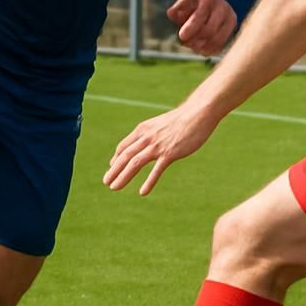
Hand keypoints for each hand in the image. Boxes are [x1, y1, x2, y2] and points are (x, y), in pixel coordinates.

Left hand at [104, 100, 219, 194]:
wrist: (198, 113)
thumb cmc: (182, 119)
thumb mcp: (161, 124)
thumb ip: (152, 134)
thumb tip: (148, 142)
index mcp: (143, 130)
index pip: (124, 146)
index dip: (116, 158)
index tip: (112, 168)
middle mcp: (147, 137)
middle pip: (125, 156)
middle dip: (114, 171)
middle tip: (107, 182)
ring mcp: (158, 146)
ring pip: (135, 163)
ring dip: (123, 177)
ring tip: (114, 188)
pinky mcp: (170, 153)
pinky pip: (156, 170)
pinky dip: (148, 182)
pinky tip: (142, 192)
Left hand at [167, 0, 237, 56]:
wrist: (218, 4)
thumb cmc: (196, 6)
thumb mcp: (187, 3)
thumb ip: (178, 8)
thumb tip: (171, 13)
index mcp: (207, 0)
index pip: (199, 15)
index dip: (191, 27)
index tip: (182, 36)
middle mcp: (220, 7)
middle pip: (208, 30)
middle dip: (195, 39)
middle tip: (186, 43)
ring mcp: (229, 17)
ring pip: (216, 39)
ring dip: (202, 47)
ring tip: (194, 46)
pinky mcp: (232, 27)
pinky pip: (221, 44)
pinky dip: (209, 50)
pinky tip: (202, 49)